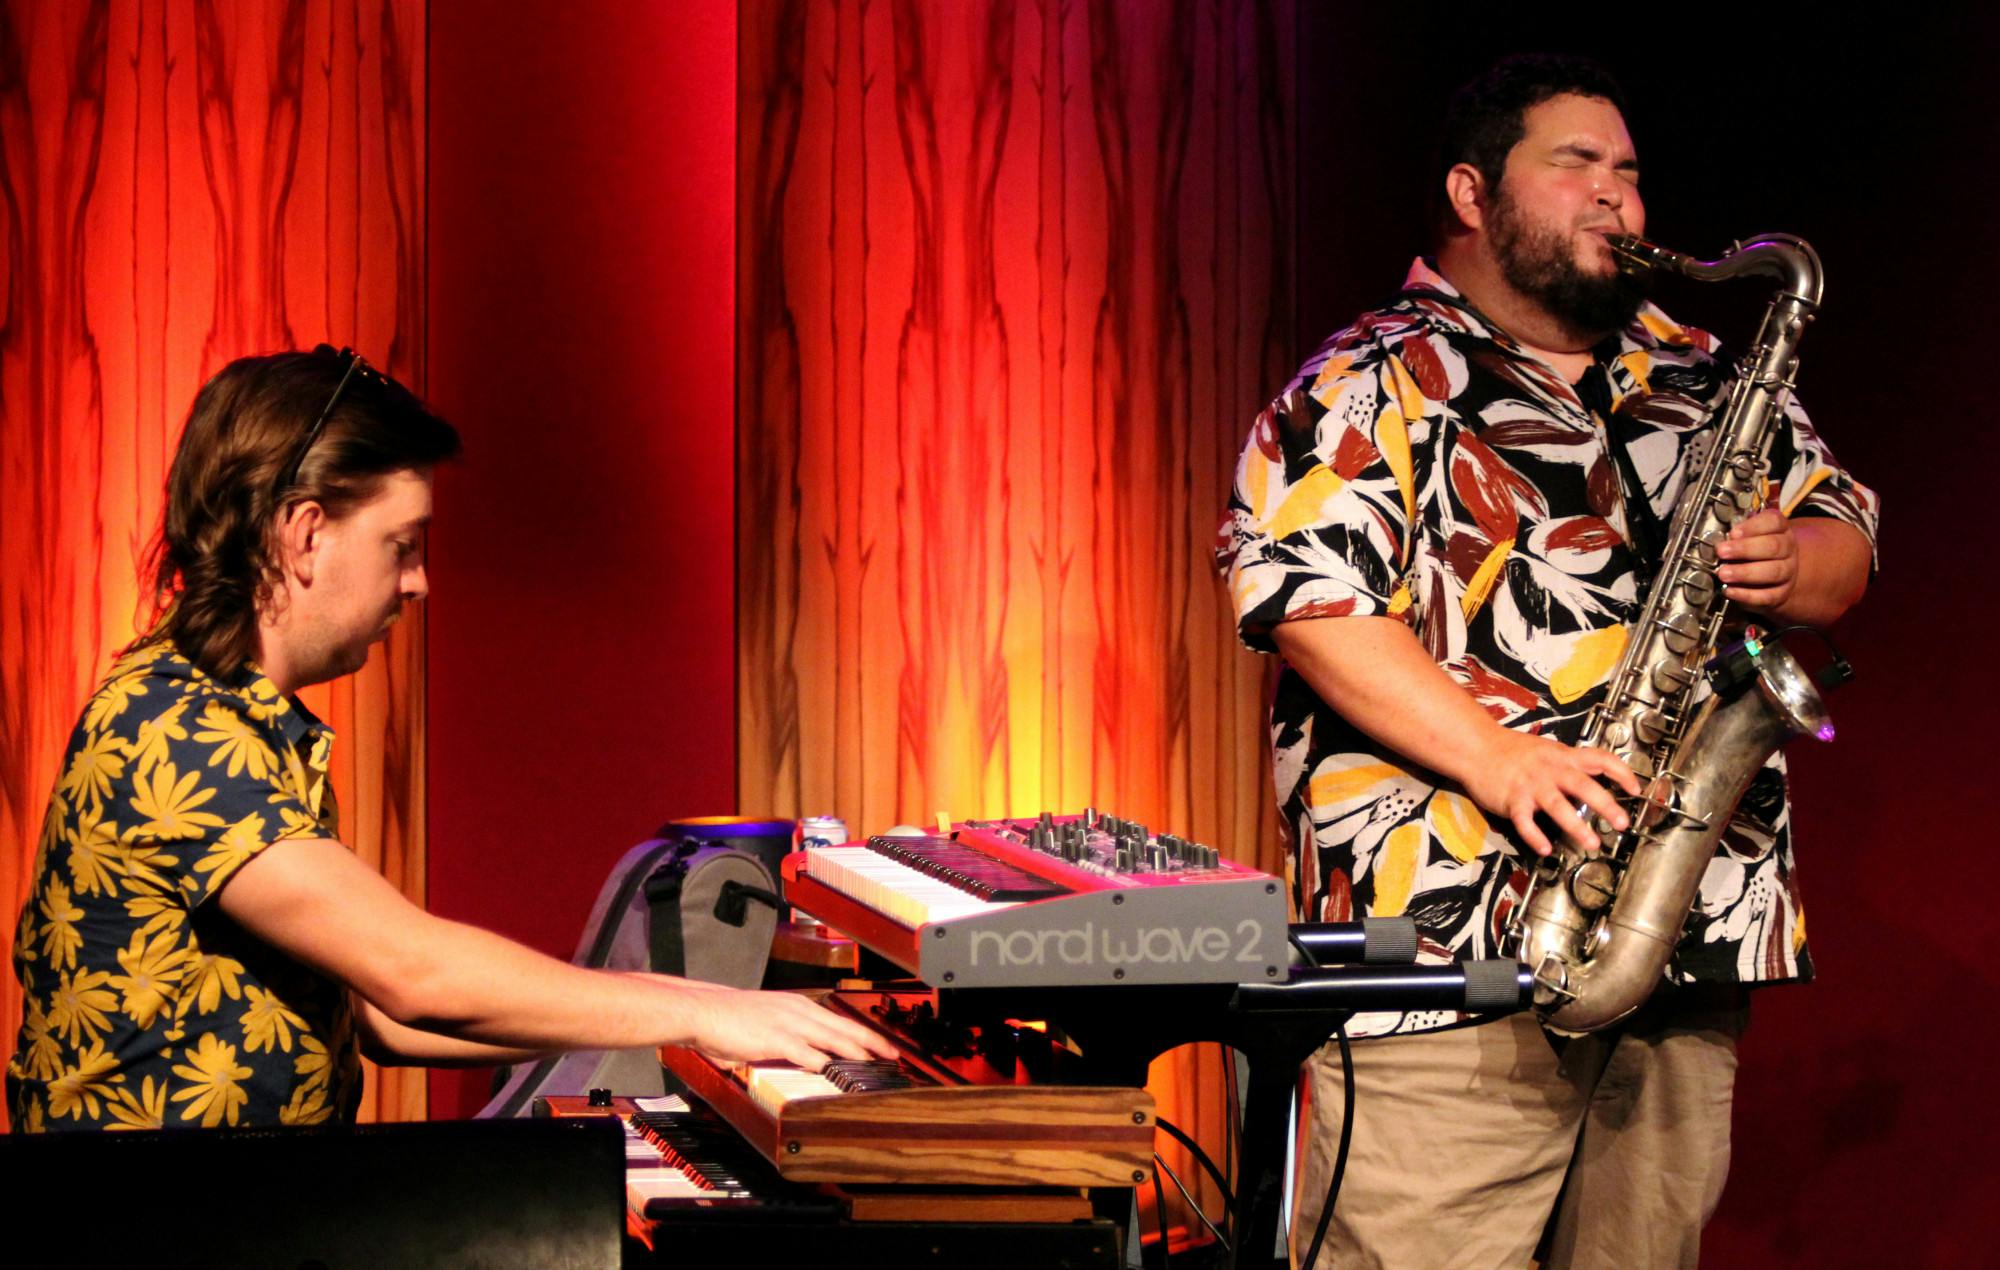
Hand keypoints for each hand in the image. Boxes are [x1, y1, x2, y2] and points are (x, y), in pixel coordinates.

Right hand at [678, 986, 898, 1069]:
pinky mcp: (775, 1039)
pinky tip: (834, 1071)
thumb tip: (806, 1054)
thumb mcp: (767, 1020)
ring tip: (874, 1064)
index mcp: (798, 1006)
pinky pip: (805, 1052)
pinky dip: (822, 1062)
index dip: (863, 1034)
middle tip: (892, 1055)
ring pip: (832, 1038)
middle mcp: (798, 1011)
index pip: (839, 1021)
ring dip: (855, 1052)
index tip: (882, 1045)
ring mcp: (788, 1024)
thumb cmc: (730, 1018)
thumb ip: (789, 1036)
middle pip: (844, 1027)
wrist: (704, 1010)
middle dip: (871, 1042)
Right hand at [1458, 729, 1639, 856]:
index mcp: (1563, 757)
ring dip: (1576, 826)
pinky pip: (1525, 821)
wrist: (1476, 747)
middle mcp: (1550, 770)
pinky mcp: (1511, 799)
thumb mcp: (1546, 750)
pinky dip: (1535, 836)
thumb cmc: (1511, 750)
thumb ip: (1568, 764)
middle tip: (1622, 823)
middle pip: (1583, 785)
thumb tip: (1594, 778)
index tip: (1636, 788)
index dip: (1621, 772)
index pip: (1600, 759)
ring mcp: (1530, 785)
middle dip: (1605, 805)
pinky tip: (1545, 849)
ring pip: (1557, 805)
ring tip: (1591, 843)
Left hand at [1716, 506, 1797, 614]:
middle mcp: (1788, 549)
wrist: (1768, 578)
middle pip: (1774, 546)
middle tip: (1722, 552)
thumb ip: (1736, 533)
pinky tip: (1729, 590)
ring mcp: (1788, 572)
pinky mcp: (1781, 593)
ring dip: (1745, 572)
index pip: (1774, 522)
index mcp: (1780, 529)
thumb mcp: (1746, 536)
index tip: (1733, 533)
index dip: (1753, 526)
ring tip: (1723, 573)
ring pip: (1773, 572)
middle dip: (1745, 549)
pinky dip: (1746, 594)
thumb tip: (1719, 534)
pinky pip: (1767, 596)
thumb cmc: (1752, 550)